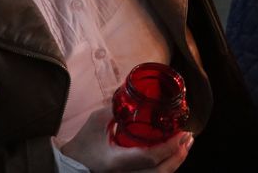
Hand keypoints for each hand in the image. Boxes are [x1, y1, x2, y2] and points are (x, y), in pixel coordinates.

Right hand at [59, 109, 192, 171]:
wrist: (69, 166)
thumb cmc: (81, 146)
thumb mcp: (96, 122)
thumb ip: (114, 108)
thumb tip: (130, 92)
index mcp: (118, 161)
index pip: (150, 158)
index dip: (169, 147)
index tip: (182, 134)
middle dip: (178, 156)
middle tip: (188, 138)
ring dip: (174, 163)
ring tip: (184, 147)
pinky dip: (164, 168)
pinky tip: (170, 158)